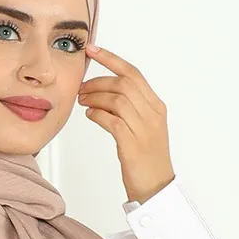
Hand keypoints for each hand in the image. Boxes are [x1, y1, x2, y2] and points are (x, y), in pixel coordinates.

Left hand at [78, 45, 174, 204]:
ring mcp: (144, 129)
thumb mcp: (142, 129)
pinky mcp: (132, 144)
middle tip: (81, 88)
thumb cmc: (146, 161)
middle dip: (98, 81)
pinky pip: (112, 120)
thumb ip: (128, 110)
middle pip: (123, 84)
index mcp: (156, 107)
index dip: (111, 59)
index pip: (133, 74)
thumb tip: (101, 97)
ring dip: (95, 97)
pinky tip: (90, 115)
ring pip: (117, 100)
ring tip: (82, 102)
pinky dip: (98, 115)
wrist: (156, 188)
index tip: (93, 49)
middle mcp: (152, 114)